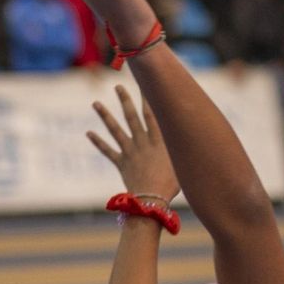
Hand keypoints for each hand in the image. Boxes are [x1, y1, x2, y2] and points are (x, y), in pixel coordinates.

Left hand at [85, 84, 178, 200]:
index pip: (151, 113)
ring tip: (95, 103)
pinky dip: (98, 142)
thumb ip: (182, 148)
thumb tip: (195, 136)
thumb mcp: (182, 162)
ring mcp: (130, 152)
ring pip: (115, 130)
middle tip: (117, 87)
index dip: (147, 98)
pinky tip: (89, 133)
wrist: (152, 199)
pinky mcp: (122, 164)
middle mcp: (142, 142)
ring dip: (105, 116)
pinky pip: (108, 151)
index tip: (143, 84)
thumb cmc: (171, 184)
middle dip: (124, 100)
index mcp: (158, 140)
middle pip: (131, 117)